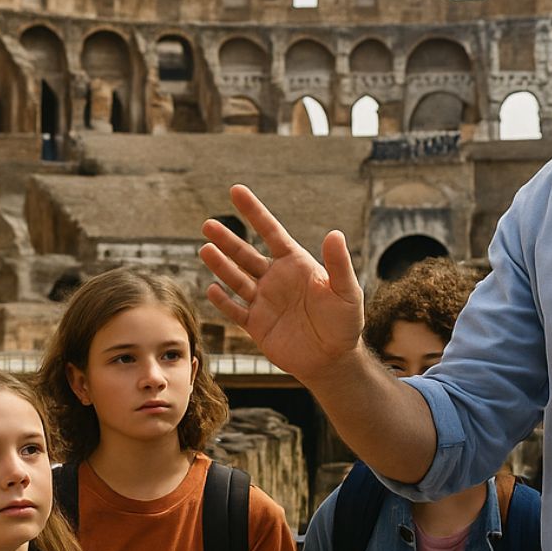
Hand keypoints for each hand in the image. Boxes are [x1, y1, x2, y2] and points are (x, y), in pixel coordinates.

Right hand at [200, 185, 363, 381]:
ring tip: (205, 250)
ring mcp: (264, 301)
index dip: (254, 211)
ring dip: (221, 266)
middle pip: (245, 254)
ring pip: (236, 279)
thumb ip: (338, 264)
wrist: (333, 360)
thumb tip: (335, 233)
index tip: (236, 191)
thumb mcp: (346, 291)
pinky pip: (235, 310)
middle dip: (227, 239)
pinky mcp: (256, 325)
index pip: (270, 231)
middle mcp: (275, 278)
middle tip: (207, 225)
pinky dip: (223, 300)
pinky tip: (212, 288)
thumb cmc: (344, 322)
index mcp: (295, 264)